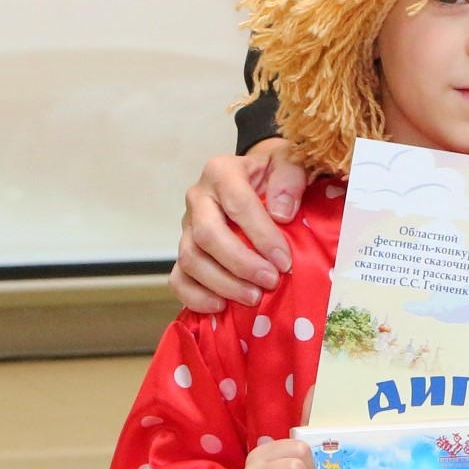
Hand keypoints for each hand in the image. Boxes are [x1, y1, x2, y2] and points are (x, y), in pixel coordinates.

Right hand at [171, 139, 309, 312]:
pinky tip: (222, 306)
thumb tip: (281, 214)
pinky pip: (178, 278)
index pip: (237, 204)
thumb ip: (290, 180)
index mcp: (221, 172)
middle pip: (207, 235)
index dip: (261, 236)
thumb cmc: (274, 173)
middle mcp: (198, 198)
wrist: (258, 176)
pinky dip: (196, 297)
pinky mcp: (185, 250)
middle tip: (270, 281)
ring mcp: (187, 226)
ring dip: (223, 284)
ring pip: (190, 259)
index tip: (284, 261)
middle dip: (241, 264)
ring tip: (253, 297)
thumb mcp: (289, 163)